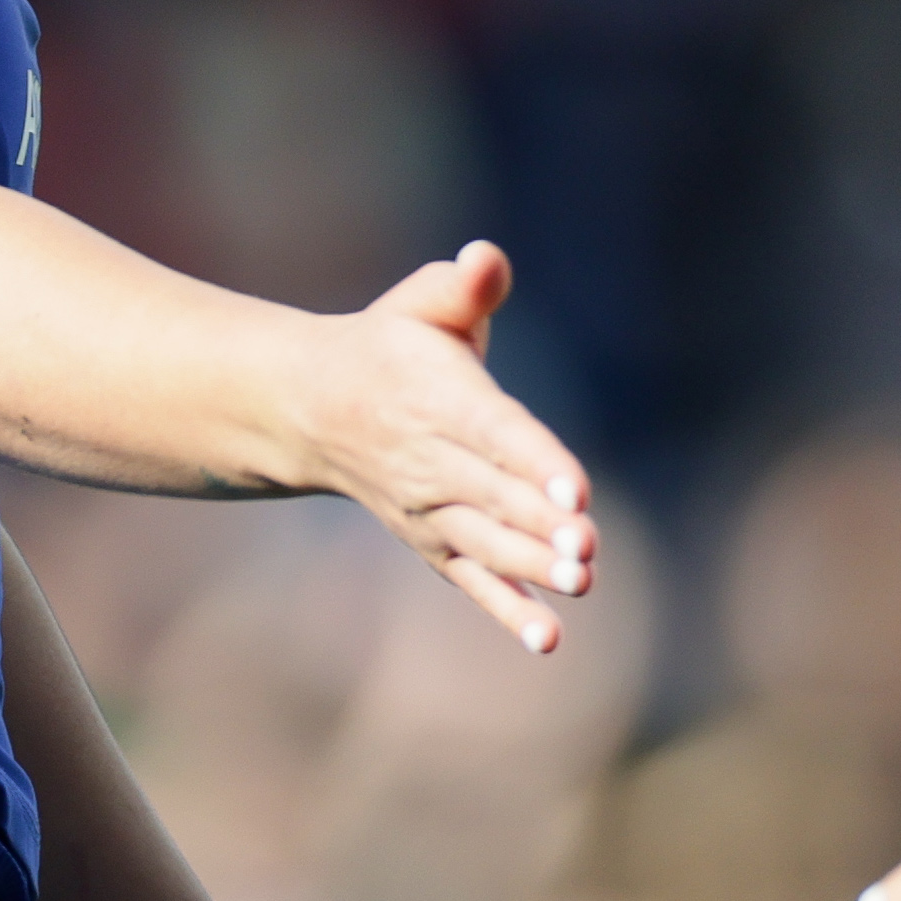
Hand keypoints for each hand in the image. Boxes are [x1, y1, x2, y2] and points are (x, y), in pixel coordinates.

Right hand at [304, 240, 596, 652]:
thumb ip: (463, 285)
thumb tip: (485, 261)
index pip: (493, 431)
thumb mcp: (421, 303)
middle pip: (493, 497)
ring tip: (580, 581)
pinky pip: (471, 581)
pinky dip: (506, 610)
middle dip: (540, 523)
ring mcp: (430, 509)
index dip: (533, 459)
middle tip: (586, 547)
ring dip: (530, 567)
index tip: (574, 487)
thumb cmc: (390, 346)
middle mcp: (432, 461)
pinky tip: (548, 639)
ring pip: (484, 544)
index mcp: (439, 398)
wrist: (314, 410)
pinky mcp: (434, 543)